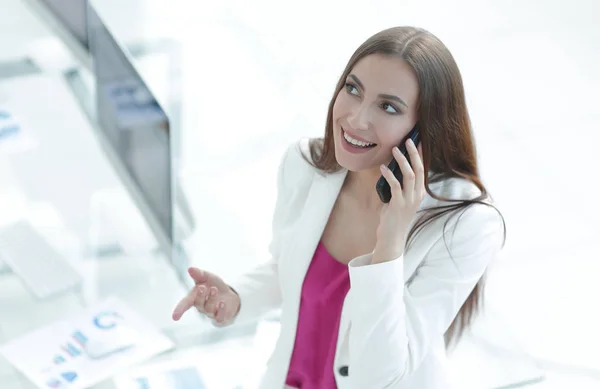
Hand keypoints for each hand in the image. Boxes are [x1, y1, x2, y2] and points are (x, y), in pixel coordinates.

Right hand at [172, 267, 239, 325]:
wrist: (229, 295)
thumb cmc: (214, 286)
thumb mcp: (207, 277)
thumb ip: (199, 274)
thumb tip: (190, 269)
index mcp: (194, 297)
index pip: (185, 304)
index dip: (179, 310)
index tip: (174, 317)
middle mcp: (201, 307)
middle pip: (198, 304)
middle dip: (200, 296)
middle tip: (202, 287)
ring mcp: (211, 313)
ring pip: (209, 309)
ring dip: (211, 299)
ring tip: (214, 289)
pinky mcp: (221, 317)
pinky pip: (219, 318)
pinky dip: (221, 310)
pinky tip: (222, 303)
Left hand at [374, 139, 424, 262]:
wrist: (392, 237)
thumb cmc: (393, 217)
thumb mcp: (400, 199)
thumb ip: (399, 186)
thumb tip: (391, 169)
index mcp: (419, 193)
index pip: (422, 170)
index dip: (420, 156)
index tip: (417, 142)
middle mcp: (417, 195)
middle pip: (418, 170)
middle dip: (413, 154)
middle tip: (407, 140)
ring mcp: (409, 200)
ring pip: (408, 175)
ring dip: (402, 161)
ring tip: (395, 150)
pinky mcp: (398, 205)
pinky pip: (395, 186)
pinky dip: (389, 175)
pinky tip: (383, 168)